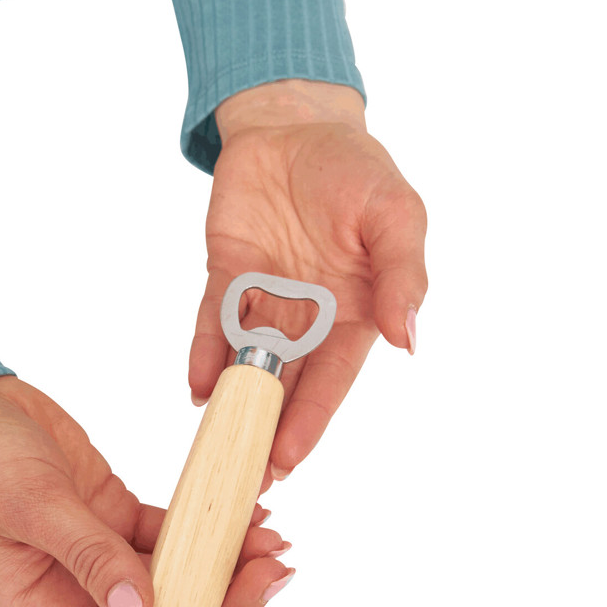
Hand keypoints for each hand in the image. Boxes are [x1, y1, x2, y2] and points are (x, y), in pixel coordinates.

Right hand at [0, 375, 290, 606]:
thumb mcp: (29, 504)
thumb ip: (87, 556)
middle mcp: (75, 594)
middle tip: (275, 573)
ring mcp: (98, 555)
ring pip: (175, 580)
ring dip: (225, 568)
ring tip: (274, 543)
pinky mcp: (112, 517)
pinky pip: (171, 533)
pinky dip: (209, 527)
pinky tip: (245, 513)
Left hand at [193, 80, 428, 488]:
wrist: (298, 125)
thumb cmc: (358, 172)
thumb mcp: (396, 216)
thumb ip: (402, 277)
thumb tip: (410, 339)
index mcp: (353, 314)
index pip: (330, 380)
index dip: (308, 421)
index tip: (287, 461)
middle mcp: (307, 319)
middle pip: (284, 386)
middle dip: (264, 432)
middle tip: (243, 481)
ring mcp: (263, 300)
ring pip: (243, 364)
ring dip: (230, 404)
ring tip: (213, 448)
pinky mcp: (225, 277)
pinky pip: (211, 322)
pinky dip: (203, 353)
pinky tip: (196, 385)